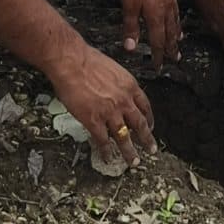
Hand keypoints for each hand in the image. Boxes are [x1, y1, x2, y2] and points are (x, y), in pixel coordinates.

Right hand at [50, 43, 156, 167]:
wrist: (72, 62)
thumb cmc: (87, 61)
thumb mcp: (113, 69)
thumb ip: (118, 84)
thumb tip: (116, 92)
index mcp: (130, 86)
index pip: (145, 106)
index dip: (149, 119)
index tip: (150, 126)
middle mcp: (124, 101)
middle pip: (139, 124)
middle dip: (146, 139)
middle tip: (150, 149)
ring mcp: (110, 112)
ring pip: (124, 137)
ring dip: (129, 151)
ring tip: (133, 162)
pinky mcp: (94, 120)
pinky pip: (103, 140)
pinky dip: (106, 151)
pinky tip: (108, 158)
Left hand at [117, 0, 181, 62]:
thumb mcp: (128, 4)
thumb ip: (130, 27)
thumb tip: (131, 47)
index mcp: (157, 15)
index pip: (159, 41)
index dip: (158, 55)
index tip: (158, 67)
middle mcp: (167, 9)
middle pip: (171, 33)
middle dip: (172, 48)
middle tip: (175, 59)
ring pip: (176, 21)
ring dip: (177, 35)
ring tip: (179, 42)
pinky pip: (176, 10)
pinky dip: (177, 19)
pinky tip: (175, 17)